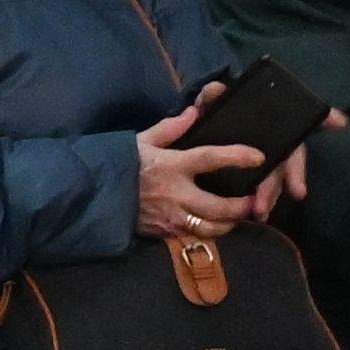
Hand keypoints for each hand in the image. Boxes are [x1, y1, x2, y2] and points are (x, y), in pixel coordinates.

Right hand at [132, 100, 269, 240]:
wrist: (91, 196)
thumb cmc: (120, 165)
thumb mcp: (142, 141)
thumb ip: (170, 128)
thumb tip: (195, 112)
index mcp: (172, 166)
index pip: (211, 159)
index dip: (237, 157)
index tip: (258, 157)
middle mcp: (176, 194)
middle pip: (220, 207)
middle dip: (242, 207)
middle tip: (254, 200)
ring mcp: (171, 218)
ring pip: (211, 229)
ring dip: (230, 224)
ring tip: (239, 216)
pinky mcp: (164, 233)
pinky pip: (194, 237)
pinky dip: (210, 234)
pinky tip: (217, 226)